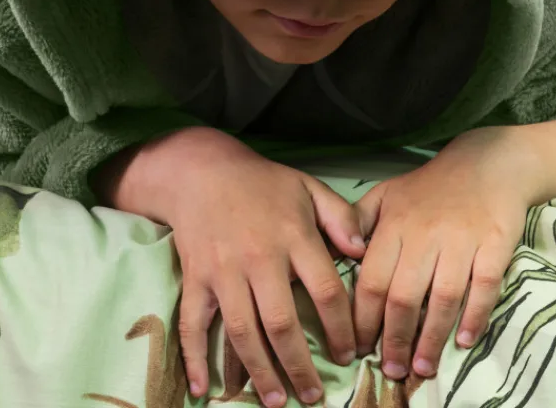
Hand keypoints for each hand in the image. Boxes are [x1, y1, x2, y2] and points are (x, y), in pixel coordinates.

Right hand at [112, 127, 366, 406]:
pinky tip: (201, 387)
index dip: (341, 328)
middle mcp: (258, 258)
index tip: (349, 354)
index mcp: (293, 236)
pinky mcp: (195, 278)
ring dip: (258, 372)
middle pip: (282, 323)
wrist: (201, 171)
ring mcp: (223, 271)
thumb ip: (340, 216)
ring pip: (241, 332)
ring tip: (275, 401)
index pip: (326, 291)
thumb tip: (363, 251)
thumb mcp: (308, 187)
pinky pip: (192, 324)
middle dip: (299, 366)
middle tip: (313, 396)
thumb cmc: (262, 182)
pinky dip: (194, 357)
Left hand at [352, 128, 534, 379]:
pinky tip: (464, 341)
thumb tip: (332, 253)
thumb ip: (357, 222)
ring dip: (431, 338)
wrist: (488, 163)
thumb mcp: (386, 194)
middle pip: (404, 296)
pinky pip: (483, 287)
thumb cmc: (431, 186)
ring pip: (442, 298)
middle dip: (394, 339)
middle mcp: (425, 234)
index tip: (357, 347)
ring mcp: (462, 240)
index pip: (371, 279)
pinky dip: (474, 317)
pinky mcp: (494, 244)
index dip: (362, 319)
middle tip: (391, 370)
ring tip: (422, 367)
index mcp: (395, 224)